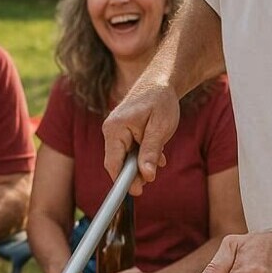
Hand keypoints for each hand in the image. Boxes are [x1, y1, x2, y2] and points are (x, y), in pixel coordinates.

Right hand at [102, 77, 177, 193]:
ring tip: (160, 159)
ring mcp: (114, 129)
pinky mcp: (122, 130)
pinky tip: (158, 154)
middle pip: (117, 162)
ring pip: (125, 156)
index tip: (136, 193)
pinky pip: (128, 149)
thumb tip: (147, 176)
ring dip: (141, 162)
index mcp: (115, 129)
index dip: (123, 181)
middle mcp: (110, 129)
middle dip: (135, 173)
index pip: (113, 163)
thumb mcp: (161, 128)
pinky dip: (142, 154)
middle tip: (152, 178)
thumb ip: (151, 152)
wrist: (161, 80)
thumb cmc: (161, 100)